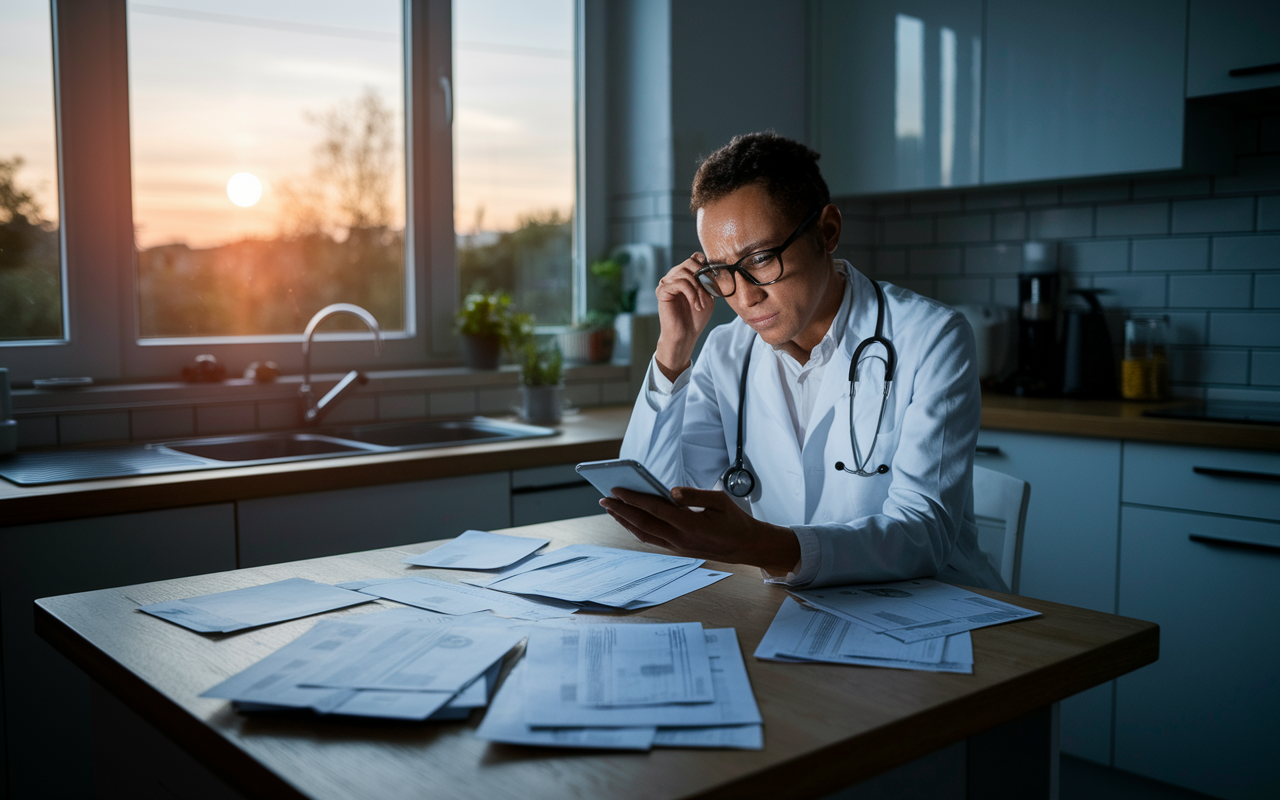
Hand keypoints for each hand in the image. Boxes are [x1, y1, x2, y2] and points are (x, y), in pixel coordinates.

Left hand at [600, 486, 800, 573]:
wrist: (746, 547)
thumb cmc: (735, 521)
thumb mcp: (720, 501)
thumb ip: (695, 495)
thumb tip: (671, 492)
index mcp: (690, 525)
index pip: (654, 510)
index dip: (633, 499)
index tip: (616, 490)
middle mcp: (680, 539)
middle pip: (642, 524)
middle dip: (620, 511)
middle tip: (604, 498)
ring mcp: (677, 547)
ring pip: (643, 534)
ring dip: (625, 521)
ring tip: (611, 508)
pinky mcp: (677, 550)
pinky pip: (651, 539)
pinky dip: (636, 529)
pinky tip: (629, 520)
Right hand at [653, 254, 715, 380]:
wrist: (686, 335)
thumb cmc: (696, 317)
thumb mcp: (707, 295)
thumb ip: (708, 281)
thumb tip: (710, 267)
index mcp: (684, 276)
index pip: (693, 258)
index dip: (704, 264)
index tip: (712, 277)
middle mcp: (674, 276)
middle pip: (689, 262)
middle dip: (702, 276)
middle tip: (707, 292)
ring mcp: (666, 282)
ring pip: (685, 273)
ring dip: (697, 289)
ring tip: (700, 304)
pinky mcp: (662, 291)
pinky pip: (680, 283)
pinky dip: (691, 294)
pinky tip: (695, 305)